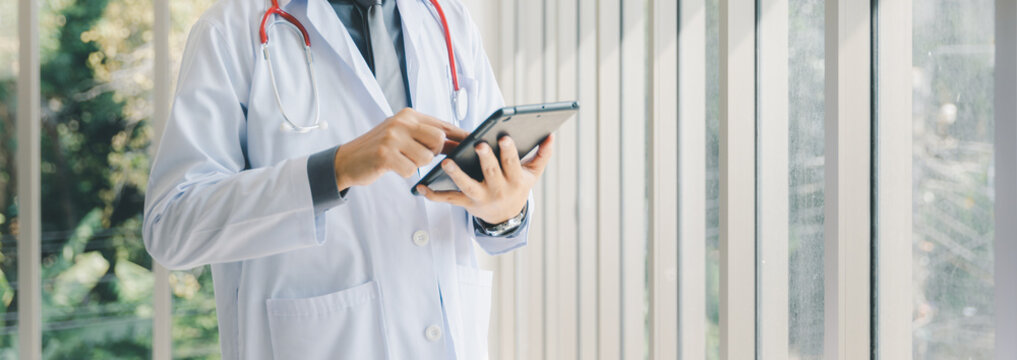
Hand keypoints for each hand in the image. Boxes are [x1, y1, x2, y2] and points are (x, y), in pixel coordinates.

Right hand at [334, 108, 466, 190]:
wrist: (348, 159)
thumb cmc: (381, 148)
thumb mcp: (403, 134)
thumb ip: (428, 135)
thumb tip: (460, 142)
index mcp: (409, 114)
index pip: (443, 124)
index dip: (461, 136)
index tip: (476, 142)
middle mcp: (402, 122)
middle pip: (439, 141)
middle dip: (434, 153)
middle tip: (418, 154)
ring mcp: (393, 137)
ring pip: (426, 158)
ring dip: (416, 164)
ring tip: (401, 159)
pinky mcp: (385, 155)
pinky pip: (410, 171)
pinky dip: (404, 173)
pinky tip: (393, 166)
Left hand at [416, 134, 553, 223]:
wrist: (507, 216)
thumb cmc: (518, 187)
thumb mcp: (533, 174)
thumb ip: (542, 155)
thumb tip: (551, 135)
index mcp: (515, 180)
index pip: (512, 164)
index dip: (508, 152)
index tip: (504, 138)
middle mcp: (498, 189)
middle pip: (491, 173)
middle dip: (485, 160)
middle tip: (478, 145)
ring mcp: (480, 197)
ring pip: (467, 186)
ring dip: (456, 175)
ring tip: (446, 163)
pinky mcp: (465, 203)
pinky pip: (448, 199)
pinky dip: (433, 195)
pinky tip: (420, 187)